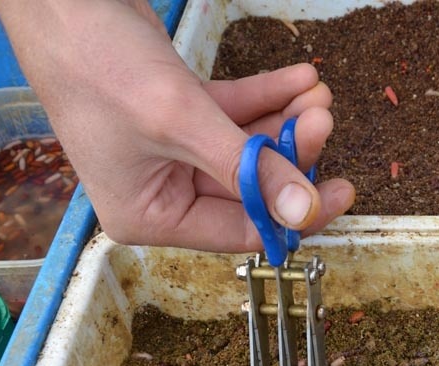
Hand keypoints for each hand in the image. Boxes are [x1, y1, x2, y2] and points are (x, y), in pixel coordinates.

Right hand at [0, 0, 354, 251]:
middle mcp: (162, 193)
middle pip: (250, 188)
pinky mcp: (180, 115)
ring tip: (317, 94)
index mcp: (149, 216)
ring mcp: (172, 153)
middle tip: (324, 120)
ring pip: (247, 149)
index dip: (294, 213)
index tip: (341, 192)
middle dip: (291, 153)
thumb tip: (303, 210)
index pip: (239, 230)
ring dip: (286, 122)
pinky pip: (235, 116)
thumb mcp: (179, 120)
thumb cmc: (96, 62)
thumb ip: (246, 167)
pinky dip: (267, 98)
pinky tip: (299, 78)